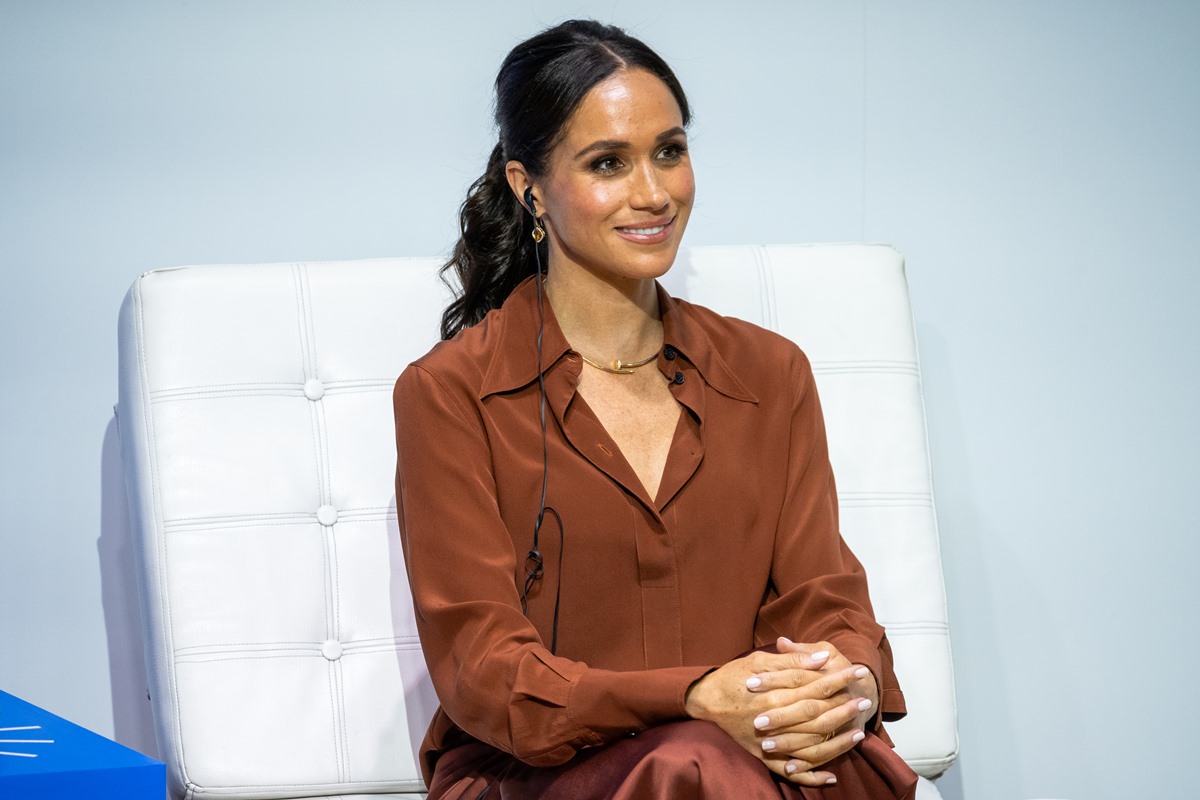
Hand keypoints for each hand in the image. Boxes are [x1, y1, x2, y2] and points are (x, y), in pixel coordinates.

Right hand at [684, 644, 867, 785]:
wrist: (703, 701)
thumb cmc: (731, 677)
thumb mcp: (759, 660)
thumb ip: (791, 660)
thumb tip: (822, 658)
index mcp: (773, 692)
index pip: (813, 684)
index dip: (837, 677)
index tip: (858, 672)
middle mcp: (773, 718)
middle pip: (816, 713)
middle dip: (843, 706)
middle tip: (866, 700)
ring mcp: (769, 740)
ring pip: (810, 744)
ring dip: (837, 739)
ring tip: (858, 732)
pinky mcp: (763, 756)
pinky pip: (791, 771)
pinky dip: (811, 776)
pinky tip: (830, 776)